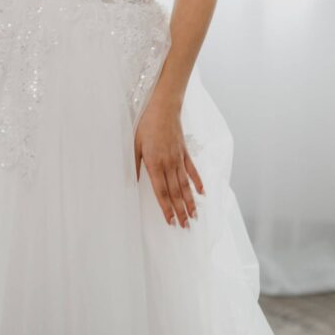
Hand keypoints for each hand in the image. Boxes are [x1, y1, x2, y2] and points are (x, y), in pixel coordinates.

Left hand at [134, 100, 204, 227]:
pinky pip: (192, 170)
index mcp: (155, 164)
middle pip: (175, 192)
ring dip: (190, 202)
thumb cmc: (146, 125)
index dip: (166, 208)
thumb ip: (134, 165)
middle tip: (185, 227)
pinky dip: (198, 182)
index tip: (170, 221)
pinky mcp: (185, 152)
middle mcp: (169, 164)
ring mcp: (179, 159)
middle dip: (180, 211)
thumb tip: (132, 183)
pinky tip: (202, 193)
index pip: (161, 192)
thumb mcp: (134, 144)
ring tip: (195, 216)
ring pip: (185, 185)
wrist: (163, 107)